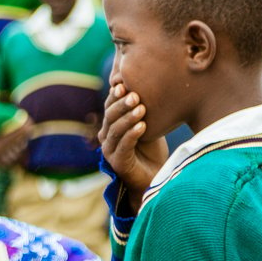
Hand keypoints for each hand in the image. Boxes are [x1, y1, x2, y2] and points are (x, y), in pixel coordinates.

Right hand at [99, 78, 164, 196]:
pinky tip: (142, 126)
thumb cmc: (151, 149)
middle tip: (135, 95)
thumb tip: (150, 85)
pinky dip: (132, 134)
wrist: (154, 176)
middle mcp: (106, 137)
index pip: (109, 106)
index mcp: (111, 125)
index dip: (114, 96)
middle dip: (121, 105)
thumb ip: (143, 110)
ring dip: (128, 118)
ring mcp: (110, 151)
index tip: (124, 84)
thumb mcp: (147, 125)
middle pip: (109, 116)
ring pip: (115, 130)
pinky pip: (124, 146)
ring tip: (141, 109)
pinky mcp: (118, 163)